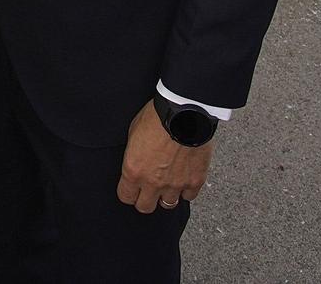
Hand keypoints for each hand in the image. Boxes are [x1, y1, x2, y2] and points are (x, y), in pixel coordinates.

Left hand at [116, 100, 211, 214]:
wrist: (185, 113)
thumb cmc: (158, 117)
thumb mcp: (133, 132)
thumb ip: (134, 154)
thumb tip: (137, 160)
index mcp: (133, 170)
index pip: (126, 197)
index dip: (129, 193)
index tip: (132, 189)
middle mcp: (153, 182)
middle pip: (145, 207)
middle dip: (146, 199)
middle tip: (150, 189)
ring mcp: (175, 184)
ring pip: (168, 204)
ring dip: (167, 194)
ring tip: (169, 182)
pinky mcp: (194, 181)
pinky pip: (189, 197)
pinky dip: (187, 190)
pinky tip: (185, 178)